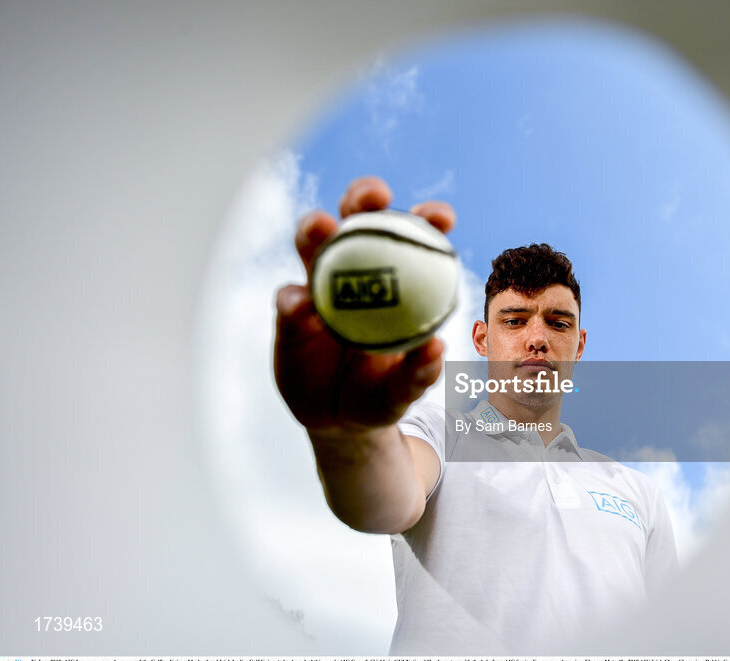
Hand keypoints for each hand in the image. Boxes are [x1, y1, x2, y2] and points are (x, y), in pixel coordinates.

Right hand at [273, 176, 456, 434]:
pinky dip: (294, 299)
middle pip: (356, 220)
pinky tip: (302, 306)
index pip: (411, 238)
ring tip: (322, 227)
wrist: (341, 420)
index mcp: (394, 279)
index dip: (426, 219)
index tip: (442, 217)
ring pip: (312, 244)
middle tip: (376, 196)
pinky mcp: (289, 313)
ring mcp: (318, 288)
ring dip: (315, 228)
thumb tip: (436, 348)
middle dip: (364, 196)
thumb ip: (419, 372)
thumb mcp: (404, 388)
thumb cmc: (382, 393)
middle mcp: (355, 271)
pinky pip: (288, 299)